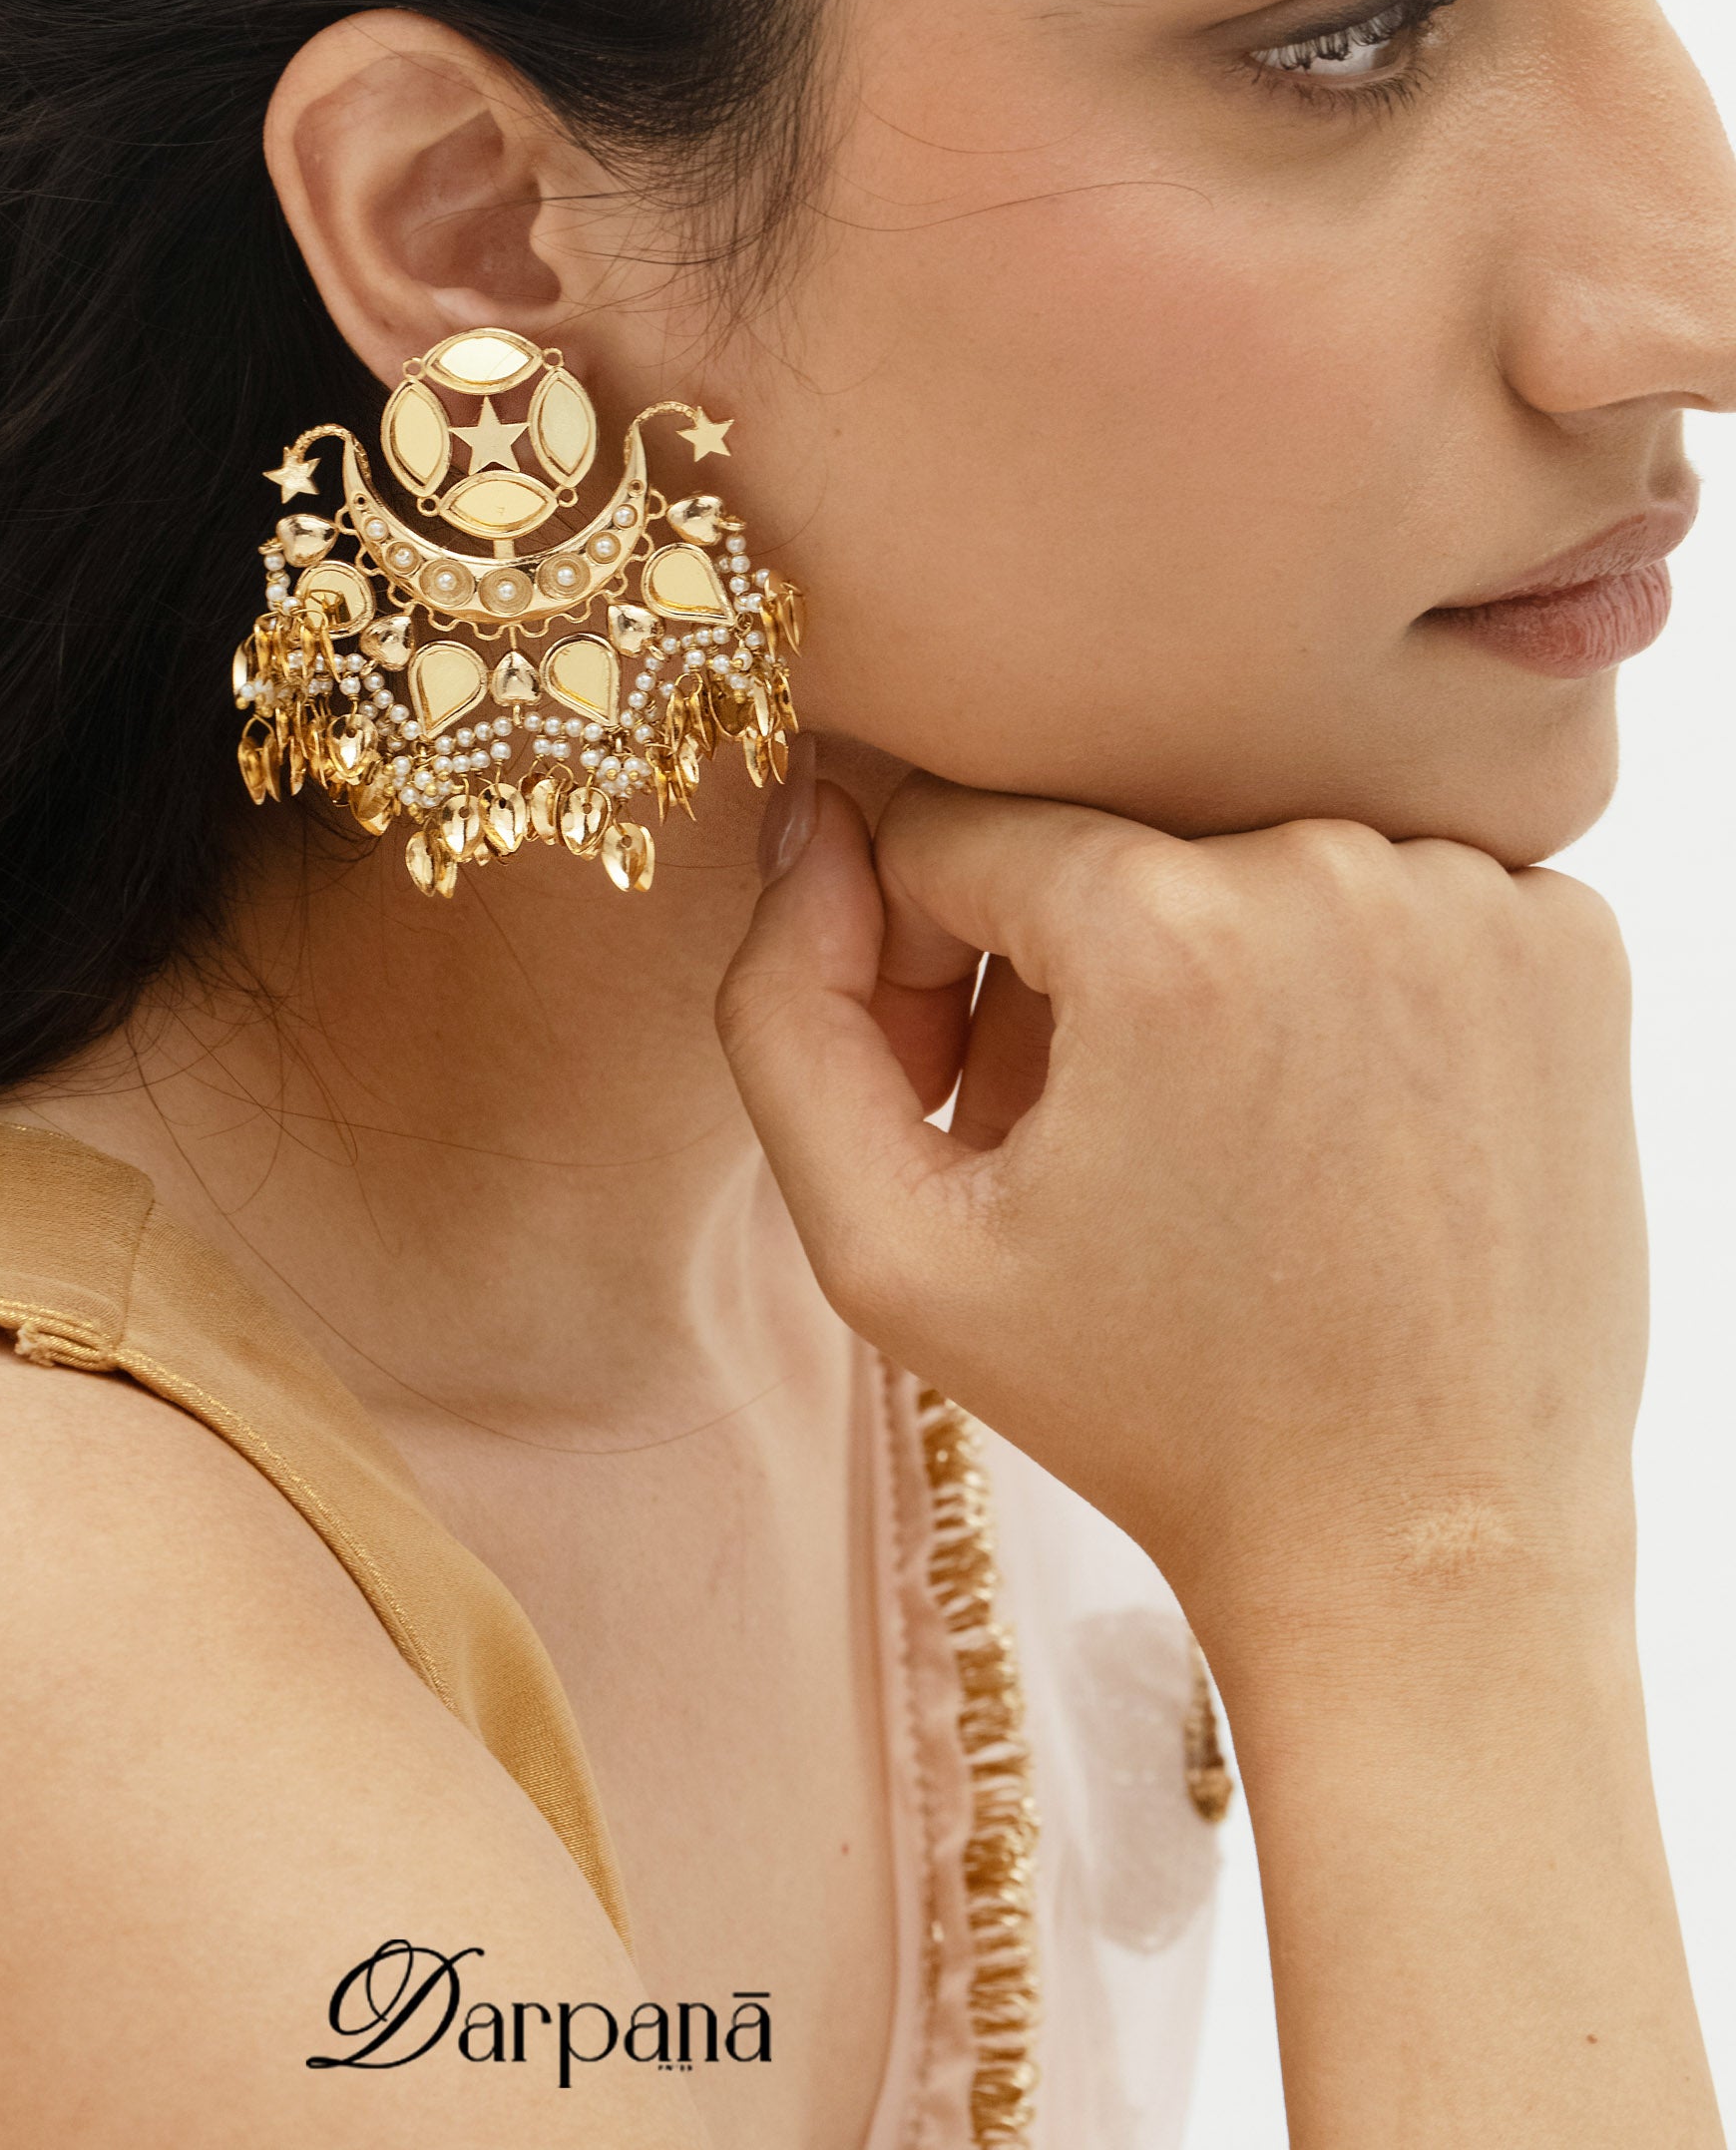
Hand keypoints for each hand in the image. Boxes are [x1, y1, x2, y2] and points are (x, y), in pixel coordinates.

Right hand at [716, 772, 1646, 1653]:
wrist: (1426, 1543)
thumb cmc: (1152, 1411)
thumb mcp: (888, 1250)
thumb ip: (787, 1010)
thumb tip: (817, 820)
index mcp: (1163, 929)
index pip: (951, 831)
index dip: (920, 964)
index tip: (966, 1102)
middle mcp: (1333, 869)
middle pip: (1102, 836)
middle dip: (1058, 962)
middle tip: (1087, 1138)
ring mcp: (1476, 900)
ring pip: (1243, 852)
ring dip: (1202, 961)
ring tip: (1213, 1143)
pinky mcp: (1575, 945)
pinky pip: (1389, 888)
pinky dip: (1345, 975)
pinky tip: (1339, 1119)